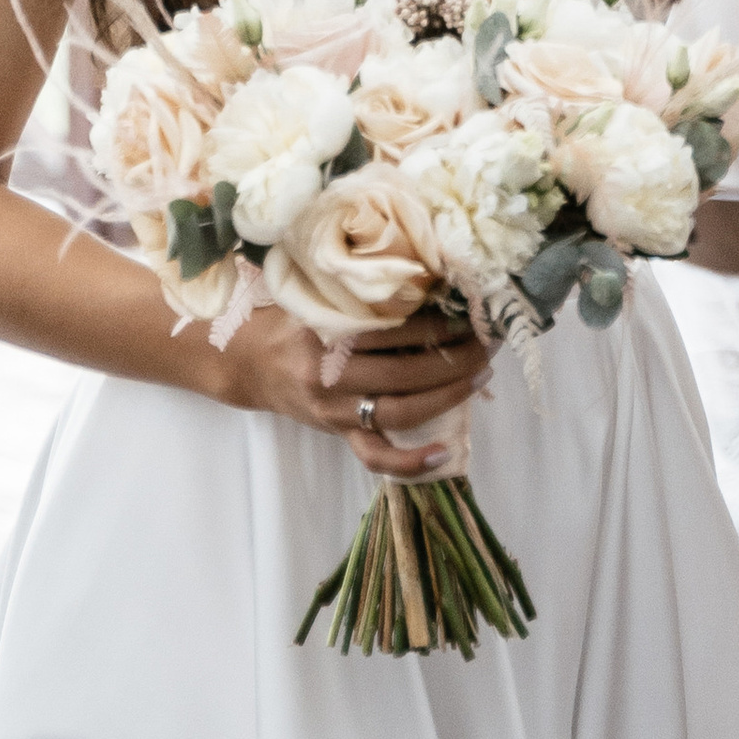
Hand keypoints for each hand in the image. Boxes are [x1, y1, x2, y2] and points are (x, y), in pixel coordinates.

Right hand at [214, 300, 493, 478]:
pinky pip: (375, 456)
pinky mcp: (337, 434)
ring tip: (480, 374)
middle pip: (402, 373)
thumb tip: (429, 277)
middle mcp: (329, 375)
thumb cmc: (294, 320)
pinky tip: (443, 453)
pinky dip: (410, 462)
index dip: (436, 321)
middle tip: (488, 341)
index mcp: (326, 333)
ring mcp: (334, 410)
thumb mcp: (319, 297)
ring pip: (397, 412)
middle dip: (454, 358)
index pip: (391, 329)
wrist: (250, 362)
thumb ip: (361, 293)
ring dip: (446, 396)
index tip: (470, 309)